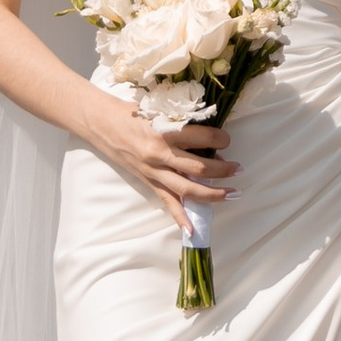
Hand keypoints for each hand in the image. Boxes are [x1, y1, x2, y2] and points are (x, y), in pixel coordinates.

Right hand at [96, 106, 225, 234]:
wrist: (102, 124)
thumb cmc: (132, 112)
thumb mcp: (159, 111)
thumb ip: (181, 124)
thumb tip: (207, 140)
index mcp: (166, 131)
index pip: (203, 138)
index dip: (221, 140)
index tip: (227, 141)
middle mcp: (161, 153)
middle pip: (200, 167)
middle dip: (223, 170)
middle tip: (238, 169)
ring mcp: (154, 171)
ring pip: (188, 188)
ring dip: (212, 193)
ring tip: (231, 194)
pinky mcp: (148, 182)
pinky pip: (167, 202)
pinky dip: (180, 217)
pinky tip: (192, 230)